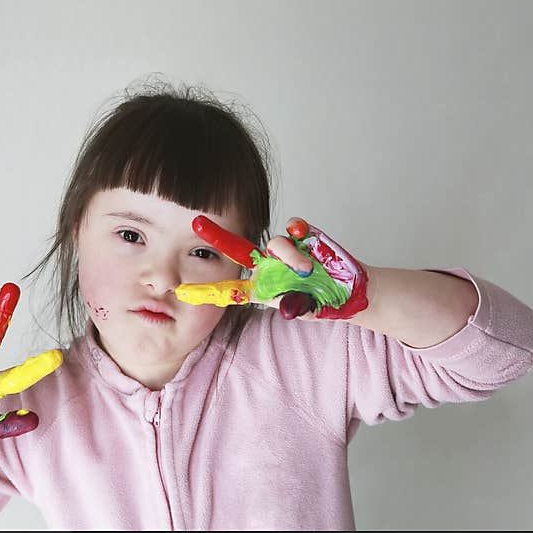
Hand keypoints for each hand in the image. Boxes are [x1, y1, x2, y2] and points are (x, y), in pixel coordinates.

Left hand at [176, 216, 369, 320]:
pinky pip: (294, 228)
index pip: (231, 288)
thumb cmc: (323, 301)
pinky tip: (306, 235)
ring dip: (289, 255)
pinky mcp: (304, 236)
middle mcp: (268, 266)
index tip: (182, 291)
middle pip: (238, 250)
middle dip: (217, 236)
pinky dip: (299, 231)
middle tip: (197, 223)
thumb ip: (299, 308)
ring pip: (273, 243)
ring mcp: (285, 250)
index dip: (208, 290)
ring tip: (307, 270)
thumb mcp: (309, 309)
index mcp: (262, 287)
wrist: (350, 290)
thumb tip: (289, 308)